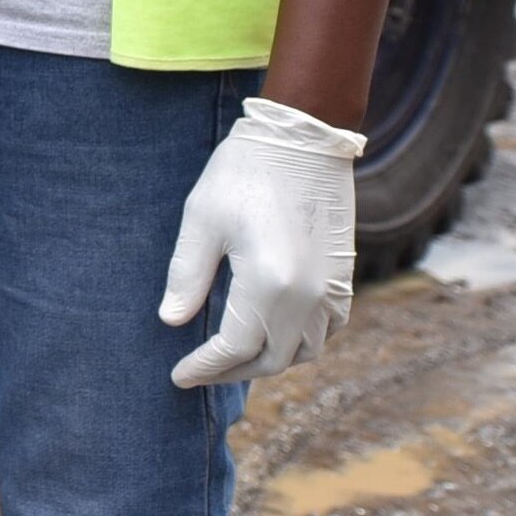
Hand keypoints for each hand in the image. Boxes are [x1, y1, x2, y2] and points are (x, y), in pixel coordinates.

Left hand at [162, 97, 360, 387]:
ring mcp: (333, 288)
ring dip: (269, 361)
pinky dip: (302, 343)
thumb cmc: (244, 173)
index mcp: (270, 283)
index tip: (178, 376)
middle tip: (199, 372)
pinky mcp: (345, 276)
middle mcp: (308, 296)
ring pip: (306, 351)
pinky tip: (274, 334)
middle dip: (233, 372)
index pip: (236, 347)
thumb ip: (186, 276)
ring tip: (233, 358)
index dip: (205, 366)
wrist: (303, 139)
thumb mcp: (201, 222)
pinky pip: (328, 329)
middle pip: (273, 359)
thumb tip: (171, 322)